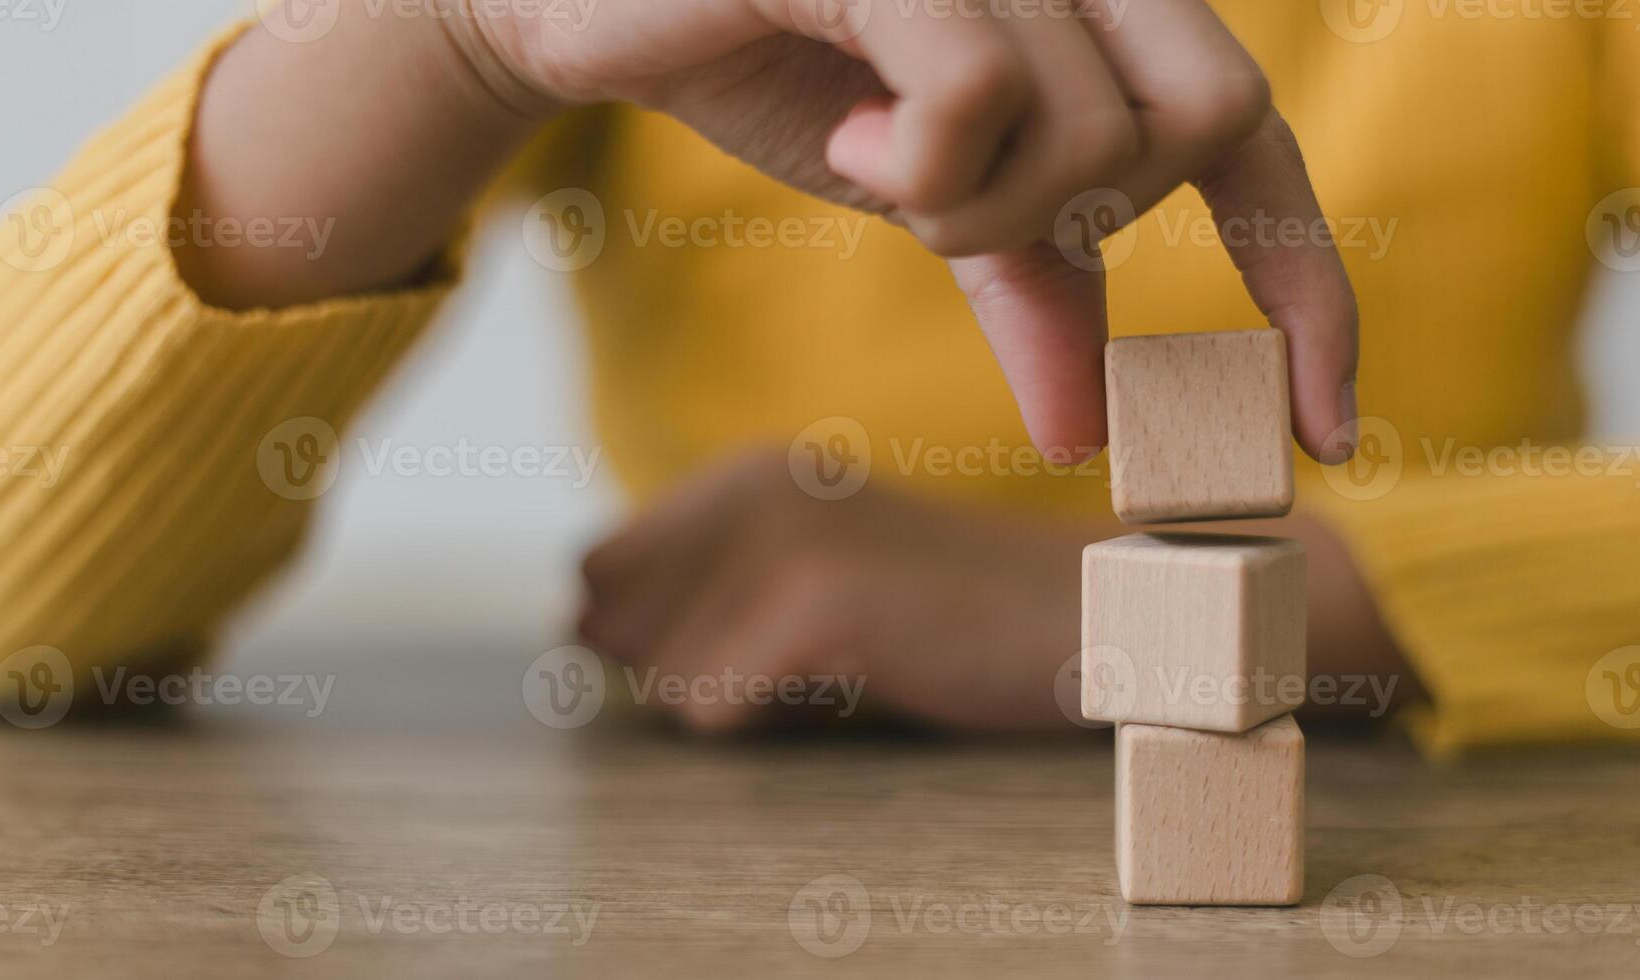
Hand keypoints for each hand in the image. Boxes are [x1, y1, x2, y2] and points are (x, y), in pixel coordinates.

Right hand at [464, 0, 1359, 461]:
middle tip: (954, 209)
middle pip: (1211, 113)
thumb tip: (1090, 428)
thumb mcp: (931, 204)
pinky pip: (983, 91)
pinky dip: (917, 162)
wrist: (601, 9)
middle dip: (1086, 212)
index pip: (1254, 141)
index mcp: (1098, 5)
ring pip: (1091, 129)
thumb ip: (1026, 289)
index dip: (1310, 289)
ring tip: (866, 161)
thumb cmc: (779, 75)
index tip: (1326, 432)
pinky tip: (844, 135)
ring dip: (971, 204)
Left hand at [575, 451, 1414, 733]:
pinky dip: (772, 723)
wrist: (1088, 616)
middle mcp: (745, 484)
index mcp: (740, 470)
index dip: (656, 636)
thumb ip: (694, 591)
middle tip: (806, 653)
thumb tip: (569, 626)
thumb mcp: (808, 576)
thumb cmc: (947, 616)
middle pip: (610, 624)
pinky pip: (711, 710)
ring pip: (661, 679)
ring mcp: (777, 536)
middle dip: (685, 668)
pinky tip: (855, 681)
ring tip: (845, 662)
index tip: (766, 636)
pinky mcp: (813, 600)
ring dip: (743, 699)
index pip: (594, 573)